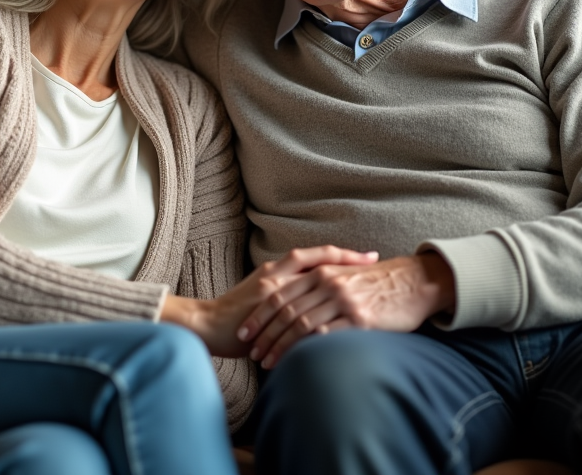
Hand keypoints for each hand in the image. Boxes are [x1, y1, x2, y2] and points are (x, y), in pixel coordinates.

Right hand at [161, 246, 378, 357]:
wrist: (206, 325)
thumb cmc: (236, 316)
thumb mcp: (261, 296)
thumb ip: (286, 293)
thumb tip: (314, 298)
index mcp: (276, 270)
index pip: (315, 256)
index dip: (342, 254)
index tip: (368, 257)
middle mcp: (275, 274)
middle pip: (318, 261)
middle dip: (348, 261)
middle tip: (374, 261)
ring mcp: (271, 289)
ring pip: (311, 277)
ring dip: (340, 280)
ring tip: (365, 286)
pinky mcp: (265, 306)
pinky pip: (299, 304)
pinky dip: (321, 306)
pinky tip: (341, 312)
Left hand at [239, 251, 455, 368]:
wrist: (415, 282)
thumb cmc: (380, 282)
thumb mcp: (346, 274)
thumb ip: (321, 283)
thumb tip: (298, 301)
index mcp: (321, 271)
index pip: (280, 294)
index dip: (260, 315)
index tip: (245, 332)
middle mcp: (328, 283)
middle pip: (285, 311)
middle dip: (265, 334)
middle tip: (251, 352)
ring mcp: (343, 300)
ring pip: (300, 324)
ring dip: (280, 346)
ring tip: (267, 362)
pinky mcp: (359, 318)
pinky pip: (325, 335)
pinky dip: (306, 350)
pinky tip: (296, 363)